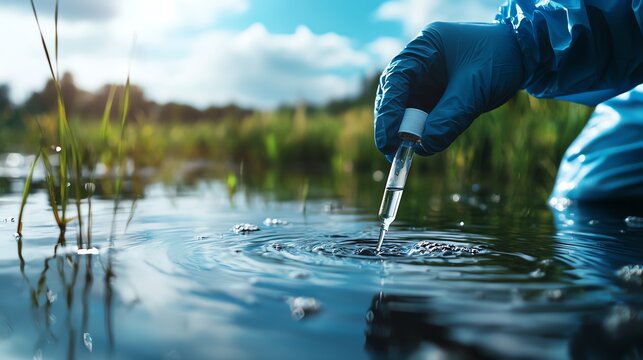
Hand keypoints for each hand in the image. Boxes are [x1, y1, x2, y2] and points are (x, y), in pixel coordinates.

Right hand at [374, 22, 523, 155]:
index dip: (388, 110)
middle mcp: (419, 63)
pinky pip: (420, 116)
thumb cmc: (501, 59)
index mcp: (424, 48)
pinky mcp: (434, 95)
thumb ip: (450, 117)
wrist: (525, 55)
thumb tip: (424, 147)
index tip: (387, 139)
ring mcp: (425, 79)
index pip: (396, 80)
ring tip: (403, 155)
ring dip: (404, 131)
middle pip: (393, 95)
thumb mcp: (476, 88)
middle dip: (391, 124)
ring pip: (404, 108)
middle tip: (391, 153)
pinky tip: (420, 146)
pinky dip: (419, 132)